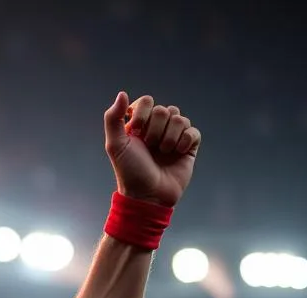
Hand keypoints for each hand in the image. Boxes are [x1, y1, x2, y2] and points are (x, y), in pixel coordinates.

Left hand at [104, 92, 201, 206]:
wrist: (148, 195)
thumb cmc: (130, 172)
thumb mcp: (115, 146)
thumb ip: (112, 119)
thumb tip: (122, 93)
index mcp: (140, 125)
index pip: (147, 101)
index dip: (142, 114)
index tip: (135, 132)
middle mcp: (157, 128)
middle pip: (164, 110)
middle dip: (155, 130)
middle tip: (150, 148)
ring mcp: (174, 137)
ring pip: (179, 118)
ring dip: (169, 137)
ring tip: (162, 154)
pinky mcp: (189, 146)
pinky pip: (193, 131)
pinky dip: (185, 141)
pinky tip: (177, 153)